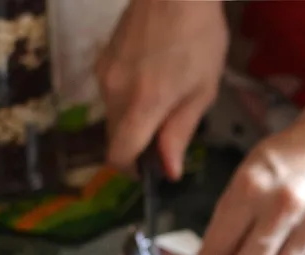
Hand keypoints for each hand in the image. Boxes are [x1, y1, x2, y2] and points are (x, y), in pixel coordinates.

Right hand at [96, 0, 227, 179]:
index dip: (132, 170)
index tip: (150, 169)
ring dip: (132, 119)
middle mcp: (115, 93)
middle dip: (136, 144)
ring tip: (163, 96)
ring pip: (112, 115)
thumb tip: (169, 170)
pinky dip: (127, 97)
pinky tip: (150, 76)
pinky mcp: (102, 59)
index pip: (119, 155)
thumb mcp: (202, 89)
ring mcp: (104, 74)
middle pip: (114, 138)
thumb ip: (180, 132)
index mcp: (142, 105)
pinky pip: (110, 92)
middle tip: (166, 132)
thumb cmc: (198, 35)